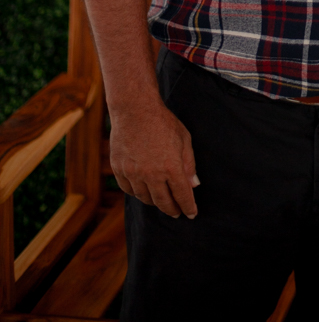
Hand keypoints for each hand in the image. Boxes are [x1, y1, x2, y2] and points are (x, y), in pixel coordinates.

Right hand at [109, 97, 199, 218]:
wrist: (135, 109)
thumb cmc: (163, 122)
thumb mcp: (184, 139)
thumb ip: (189, 164)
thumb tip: (194, 185)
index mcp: (171, 167)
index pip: (182, 195)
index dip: (188, 207)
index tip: (191, 214)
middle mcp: (151, 174)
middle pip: (163, 202)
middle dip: (172, 210)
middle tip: (176, 212)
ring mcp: (133, 173)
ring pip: (145, 198)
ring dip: (155, 202)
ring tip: (161, 201)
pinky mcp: (119, 169)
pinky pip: (129, 190)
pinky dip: (137, 193)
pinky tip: (143, 191)